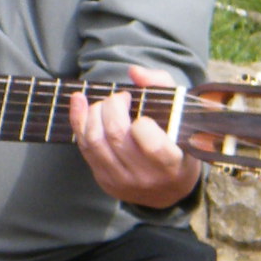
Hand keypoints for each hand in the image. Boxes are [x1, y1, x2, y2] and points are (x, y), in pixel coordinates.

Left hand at [69, 64, 201, 210]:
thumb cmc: (178, 143)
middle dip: (112, 107)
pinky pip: (84, 148)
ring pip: (95, 142)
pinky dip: (78, 120)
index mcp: (172, 164)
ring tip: (106, 104)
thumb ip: (162, 86)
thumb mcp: (182, 115)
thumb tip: (134, 71)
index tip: (143, 115)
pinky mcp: (104, 180)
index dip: (142, 124)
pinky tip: (79, 101)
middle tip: (120, 98)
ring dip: (94, 113)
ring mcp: (122, 181)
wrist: (170, 188)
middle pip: (116, 136)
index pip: (152, 145)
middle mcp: (146, 176)